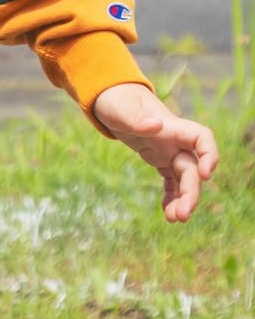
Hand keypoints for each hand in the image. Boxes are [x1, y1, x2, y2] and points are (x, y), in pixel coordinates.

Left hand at [92, 82, 218, 222]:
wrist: (108, 98)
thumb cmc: (116, 100)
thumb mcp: (120, 109)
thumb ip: (136, 118)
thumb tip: (156, 125)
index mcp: (170, 126)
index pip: (201, 137)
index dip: (209, 154)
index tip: (204, 174)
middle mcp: (174, 140)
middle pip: (192, 167)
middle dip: (191, 192)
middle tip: (182, 215)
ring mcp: (167, 150)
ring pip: (183, 178)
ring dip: (183, 199)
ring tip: (174, 219)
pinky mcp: (158, 158)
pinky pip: (170, 181)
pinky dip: (171, 197)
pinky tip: (167, 214)